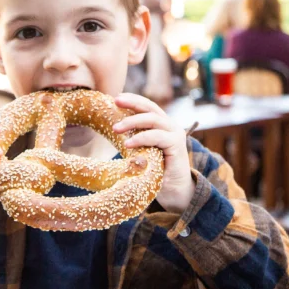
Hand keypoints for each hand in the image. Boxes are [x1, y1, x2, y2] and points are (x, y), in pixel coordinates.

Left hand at [113, 93, 193, 214]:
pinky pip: (157, 137)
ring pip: (153, 119)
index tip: (116, 97)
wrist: (176, 191)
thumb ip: (135, 139)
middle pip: (151, 108)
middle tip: (115, 101)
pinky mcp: (177, 146)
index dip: (133, 99)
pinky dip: (142, 138)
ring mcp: (175, 134)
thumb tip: (112, 129)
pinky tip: (128, 143)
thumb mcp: (143, 151)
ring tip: (115, 128)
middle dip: (132, 103)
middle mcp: (170, 126)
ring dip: (133, 121)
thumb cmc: (156, 171)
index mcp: (162, 125)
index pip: (148, 106)